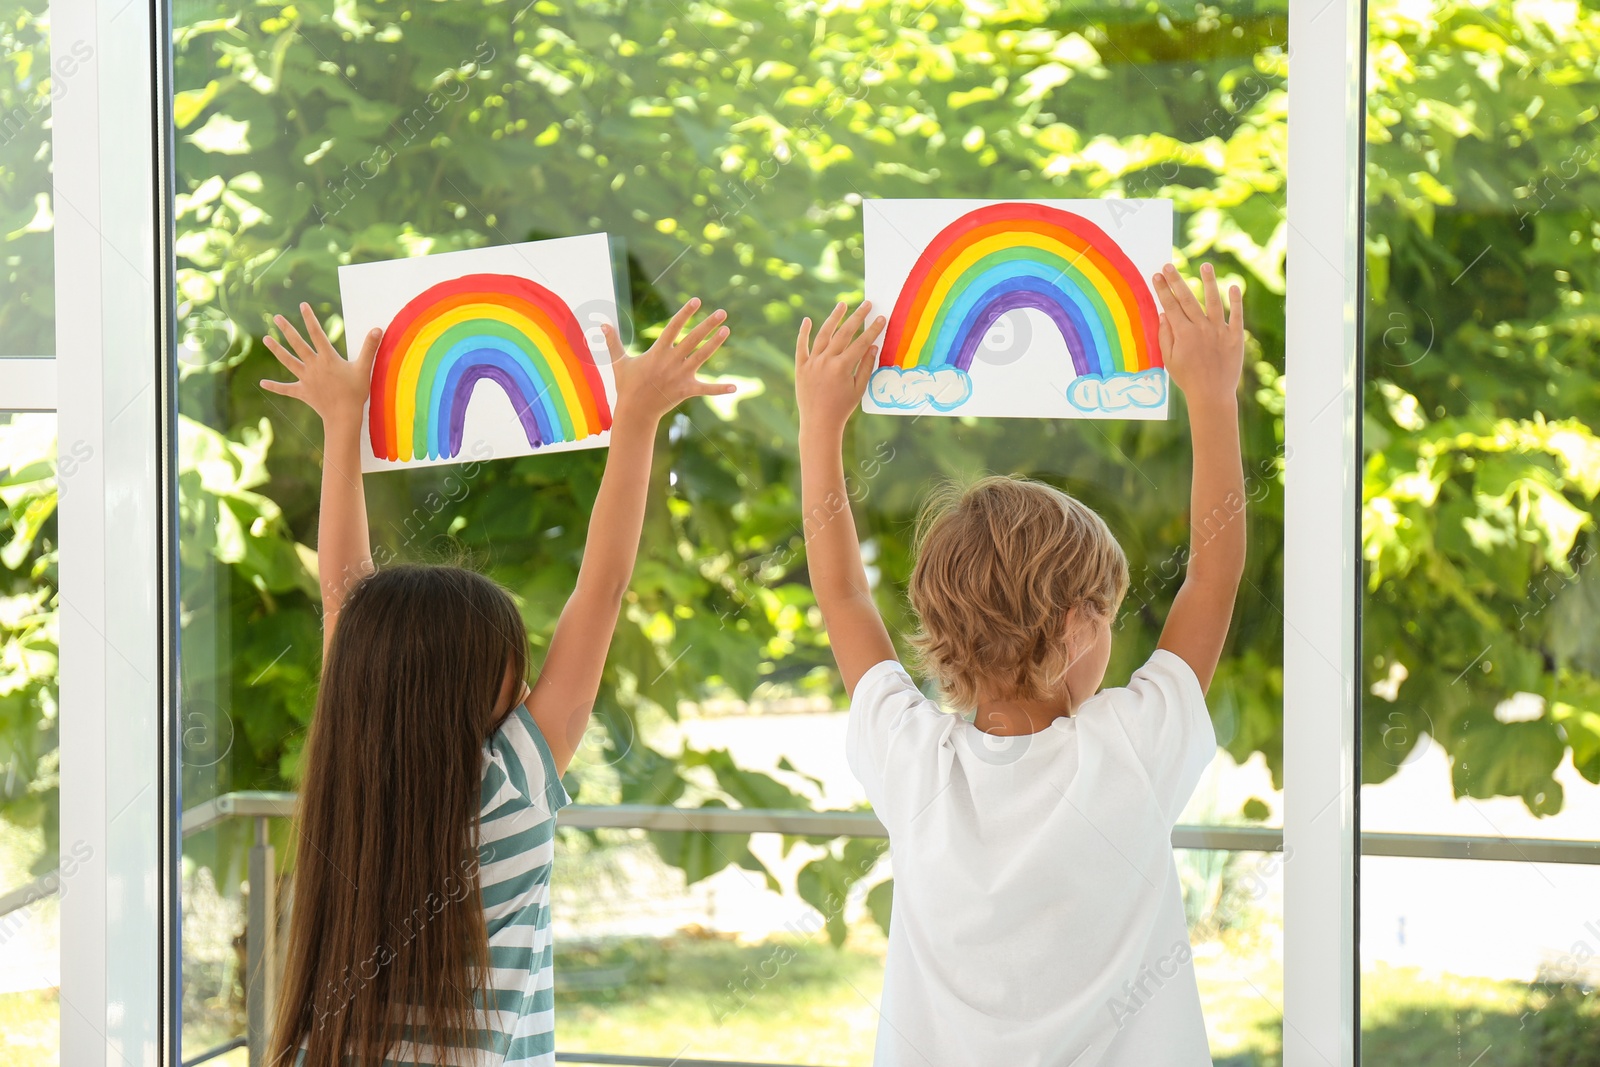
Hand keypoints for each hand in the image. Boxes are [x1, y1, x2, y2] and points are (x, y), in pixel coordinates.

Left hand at [261, 302, 379, 427]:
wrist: (344, 416)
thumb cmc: (356, 393)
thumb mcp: (364, 368)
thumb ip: (369, 348)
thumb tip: (378, 329)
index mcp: (328, 359)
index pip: (317, 334)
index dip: (309, 319)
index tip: (302, 305)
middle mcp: (314, 366)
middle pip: (298, 344)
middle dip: (287, 330)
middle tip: (277, 318)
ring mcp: (306, 379)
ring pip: (288, 361)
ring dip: (276, 350)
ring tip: (266, 339)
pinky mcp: (303, 392)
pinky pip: (286, 389)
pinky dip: (275, 386)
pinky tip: (262, 383)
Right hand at [605, 297, 734, 423]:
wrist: (635, 412)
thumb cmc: (627, 385)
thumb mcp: (618, 362)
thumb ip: (612, 342)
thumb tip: (601, 324)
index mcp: (657, 352)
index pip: (673, 327)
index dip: (685, 313)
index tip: (697, 301)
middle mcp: (671, 361)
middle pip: (693, 339)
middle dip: (708, 324)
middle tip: (722, 312)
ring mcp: (680, 376)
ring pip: (702, 357)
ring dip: (715, 344)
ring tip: (727, 330)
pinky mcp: (686, 390)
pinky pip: (705, 389)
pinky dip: (720, 389)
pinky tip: (735, 387)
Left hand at [795, 300, 886, 438]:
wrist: (819, 423)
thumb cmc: (842, 408)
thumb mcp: (859, 388)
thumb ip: (866, 366)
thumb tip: (873, 345)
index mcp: (842, 367)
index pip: (861, 342)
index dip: (873, 329)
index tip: (881, 318)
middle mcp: (826, 361)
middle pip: (844, 333)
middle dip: (857, 317)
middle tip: (867, 304)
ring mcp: (812, 363)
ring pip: (823, 334)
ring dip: (833, 318)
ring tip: (842, 304)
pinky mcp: (800, 367)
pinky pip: (801, 346)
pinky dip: (803, 333)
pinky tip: (807, 320)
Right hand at [1151, 263, 1243, 411]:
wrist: (1212, 394)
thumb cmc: (1187, 379)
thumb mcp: (1169, 360)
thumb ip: (1166, 336)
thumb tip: (1164, 315)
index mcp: (1183, 334)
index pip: (1171, 306)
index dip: (1163, 290)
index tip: (1157, 275)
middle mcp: (1201, 328)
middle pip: (1188, 299)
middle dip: (1177, 281)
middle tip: (1169, 265)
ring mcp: (1220, 331)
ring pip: (1214, 301)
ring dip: (1208, 282)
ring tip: (1205, 266)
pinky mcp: (1235, 337)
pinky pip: (1237, 315)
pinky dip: (1236, 300)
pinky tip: (1234, 286)